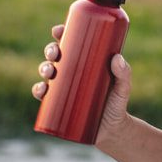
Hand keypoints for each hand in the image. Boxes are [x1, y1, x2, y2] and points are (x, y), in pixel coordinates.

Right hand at [31, 24, 132, 141]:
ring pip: (47, 72)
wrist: (111, 130)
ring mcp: (64, 87)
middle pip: (57, 55)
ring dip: (43, 68)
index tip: (59, 30)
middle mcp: (73, 71)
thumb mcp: (123, 87)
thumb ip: (124, 73)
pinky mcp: (58, 104)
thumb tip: (116, 58)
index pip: (72, 43)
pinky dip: (38, 90)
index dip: (62, 34)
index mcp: (86, 61)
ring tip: (50, 71)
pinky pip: (42, 95)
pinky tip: (41, 90)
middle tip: (55, 53)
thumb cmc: (117, 103)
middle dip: (51, 50)